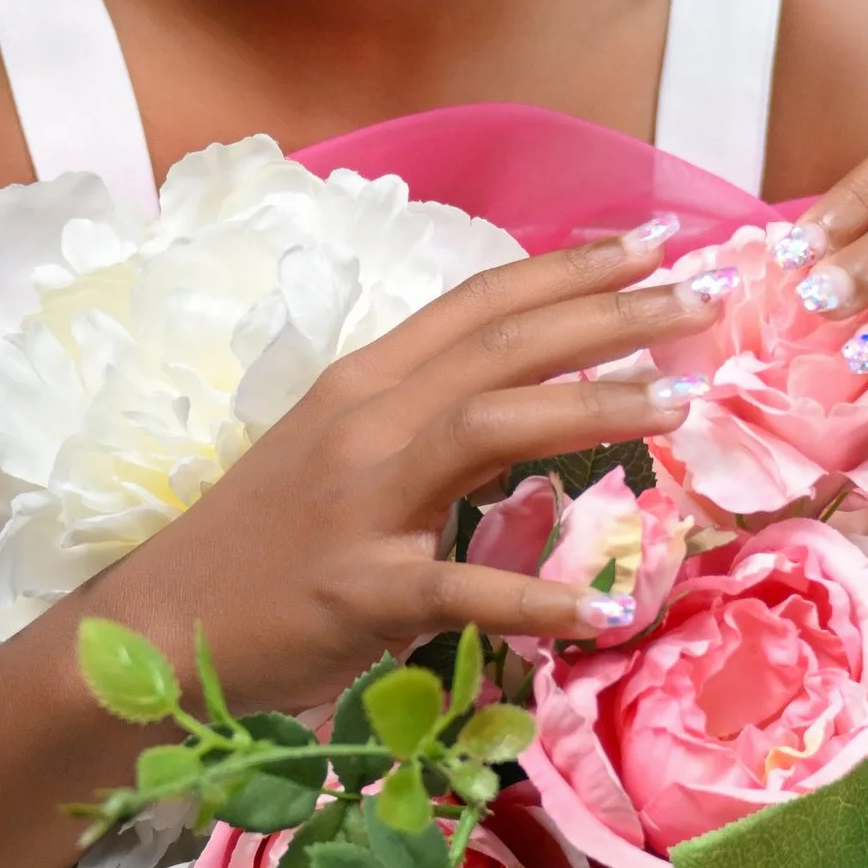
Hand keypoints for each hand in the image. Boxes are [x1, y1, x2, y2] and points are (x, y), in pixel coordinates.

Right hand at [101, 225, 723, 708]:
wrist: (161, 624)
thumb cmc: (263, 540)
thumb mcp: (340, 451)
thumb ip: (426, 414)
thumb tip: (528, 391)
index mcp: (364, 381)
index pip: (480, 302)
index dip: (569, 267)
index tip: (654, 242)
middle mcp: (365, 422)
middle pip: (502, 348)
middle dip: (611, 316)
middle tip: (706, 301)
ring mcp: (362, 503)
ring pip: (489, 428)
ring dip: (591, 408)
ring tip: (679, 405)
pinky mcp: (360, 590)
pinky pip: (459, 589)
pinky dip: (531, 597)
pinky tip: (601, 608)